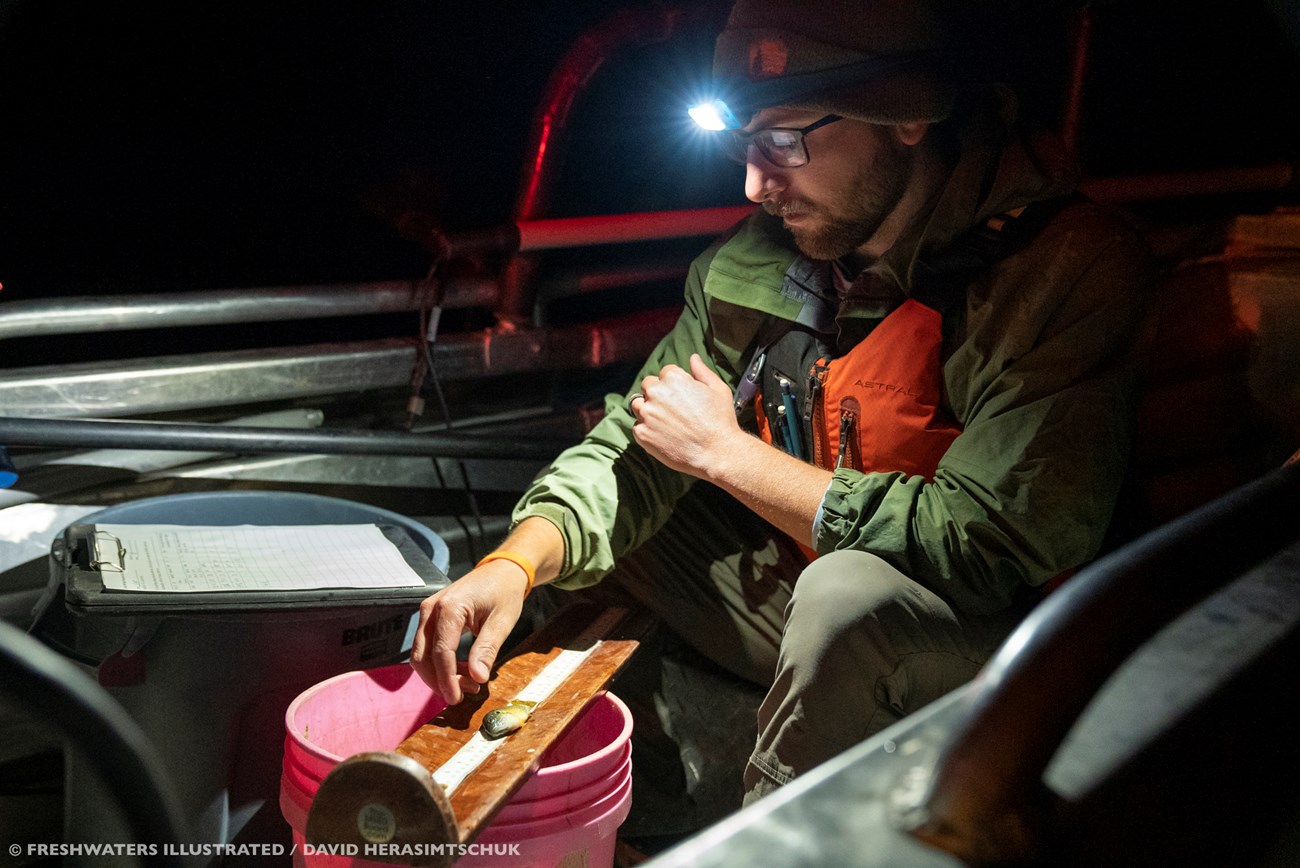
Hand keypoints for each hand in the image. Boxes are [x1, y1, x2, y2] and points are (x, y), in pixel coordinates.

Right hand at [409, 559, 527, 703]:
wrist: (501, 572)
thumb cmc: (504, 592)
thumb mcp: (502, 622)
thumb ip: (487, 649)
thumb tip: (477, 678)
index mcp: (450, 607)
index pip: (441, 651)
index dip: (447, 679)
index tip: (456, 699)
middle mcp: (432, 608)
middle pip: (422, 656)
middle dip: (440, 681)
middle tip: (465, 694)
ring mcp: (428, 612)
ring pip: (421, 654)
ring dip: (439, 675)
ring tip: (468, 683)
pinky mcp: (430, 617)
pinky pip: (426, 647)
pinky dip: (439, 664)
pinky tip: (461, 671)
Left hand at [629, 353, 741, 478]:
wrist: (716, 453)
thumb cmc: (720, 420)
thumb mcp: (718, 389)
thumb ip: (702, 371)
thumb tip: (693, 358)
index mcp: (673, 378)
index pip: (665, 373)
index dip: (674, 384)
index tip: (682, 397)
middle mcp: (656, 392)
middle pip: (648, 386)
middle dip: (657, 394)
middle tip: (673, 411)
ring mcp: (647, 414)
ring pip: (638, 405)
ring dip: (648, 410)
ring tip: (665, 423)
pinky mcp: (642, 433)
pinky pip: (637, 426)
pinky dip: (646, 430)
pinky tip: (663, 436)